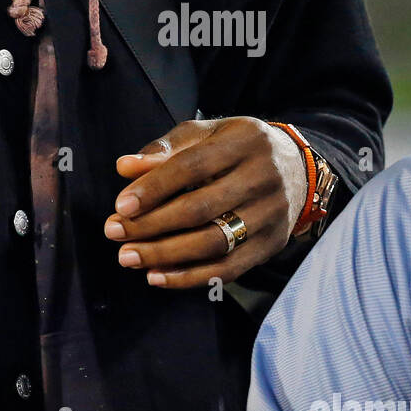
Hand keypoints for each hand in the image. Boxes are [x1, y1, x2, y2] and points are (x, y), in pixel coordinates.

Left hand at [103, 117, 308, 288]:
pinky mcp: (272, 246)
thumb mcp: (205, 134)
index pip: (192, 166)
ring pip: (213, 243)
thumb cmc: (234, 147)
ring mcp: (271, 215)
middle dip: (152, 224)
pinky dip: (189, 277)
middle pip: (200, 209)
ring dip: (165, 255)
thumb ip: (165, 149)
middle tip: (114, 232)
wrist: (297, 168)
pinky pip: (228, 269)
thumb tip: (124, 167)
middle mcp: (263, 178)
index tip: (120, 205)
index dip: (154, 187)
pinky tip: (156, 276)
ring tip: (127, 257)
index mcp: (244, 141)